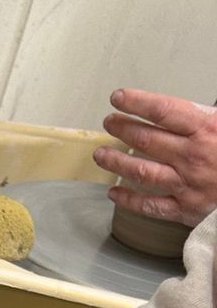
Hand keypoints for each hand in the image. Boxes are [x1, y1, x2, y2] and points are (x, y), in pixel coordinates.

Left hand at [94, 89, 216, 226]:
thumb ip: (210, 114)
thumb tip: (193, 104)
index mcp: (206, 129)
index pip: (163, 111)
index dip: (137, 102)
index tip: (119, 97)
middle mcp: (192, 156)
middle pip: (147, 139)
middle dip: (123, 129)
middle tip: (109, 123)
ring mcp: (186, 184)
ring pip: (143, 172)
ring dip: (117, 162)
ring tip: (102, 155)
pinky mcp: (185, 210)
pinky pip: (150, 205)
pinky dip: (129, 199)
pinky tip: (114, 192)